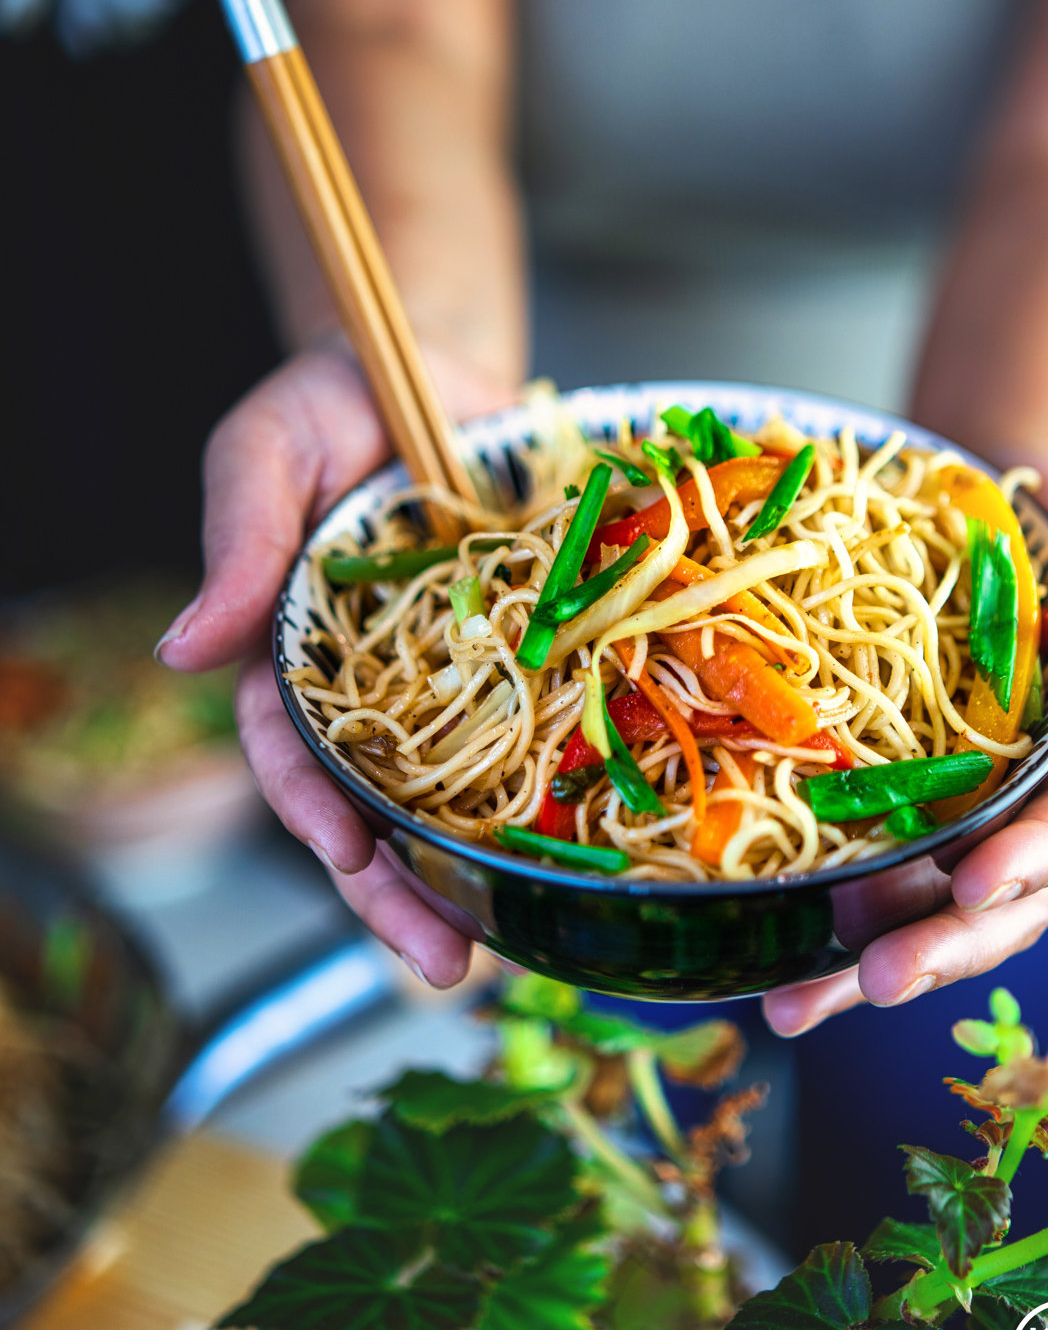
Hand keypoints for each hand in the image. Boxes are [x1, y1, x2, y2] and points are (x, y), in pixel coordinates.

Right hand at [156, 345, 510, 987]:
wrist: (438, 367)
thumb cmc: (332, 404)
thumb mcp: (267, 450)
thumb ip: (237, 540)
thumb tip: (178, 650)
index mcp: (297, 656)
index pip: (291, 753)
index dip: (316, 812)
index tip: (353, 861)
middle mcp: (372, 688)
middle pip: (374, 808)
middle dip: (398, 892)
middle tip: (444, 962)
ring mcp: (453, 681)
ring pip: (457, 798)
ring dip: (478, 874)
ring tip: (516, 942)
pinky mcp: (527, 659)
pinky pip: (542, 734)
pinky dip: (559, 796)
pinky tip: (587, 853)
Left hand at [763, 453, 1047, 1035]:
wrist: (984, 502)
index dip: (1030, 858)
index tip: (972, 883)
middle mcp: (1021, 802)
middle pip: (996, 899)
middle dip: (939, 946)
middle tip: (873, 979)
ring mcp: (950, 810)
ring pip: (920, 908)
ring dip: (860, 963)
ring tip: (791, 1004)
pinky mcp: (886, 801)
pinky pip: (856, 866)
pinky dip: (813, 912)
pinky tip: (759, 947)